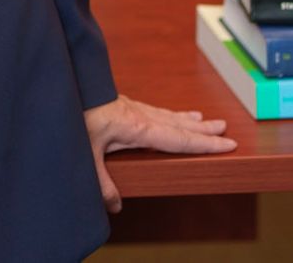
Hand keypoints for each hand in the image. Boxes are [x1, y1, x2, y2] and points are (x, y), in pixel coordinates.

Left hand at [83, 94, 236, 212]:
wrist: (63, 85)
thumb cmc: (74, 115)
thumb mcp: (86, 154)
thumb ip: (102, 183)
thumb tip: (115, 206)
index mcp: (138, 128)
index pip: (180, 139)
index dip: (205, 143)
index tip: (228, 143)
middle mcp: (140, 115)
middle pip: (180, 124)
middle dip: (203, 129)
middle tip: (225, 129)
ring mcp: (131, 107)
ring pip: (168, 115)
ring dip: (188, 119)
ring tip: (205, 119)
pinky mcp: (121, 104)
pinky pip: (154, 110)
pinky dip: (169, 114)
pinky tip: (169, 115)